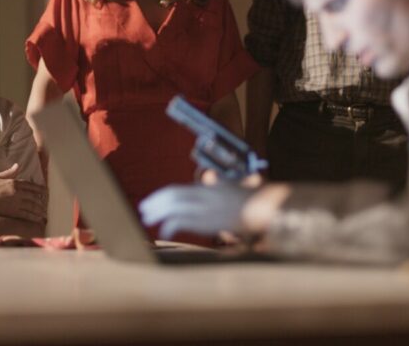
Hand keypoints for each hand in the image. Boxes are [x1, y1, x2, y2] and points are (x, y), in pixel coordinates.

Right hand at [0, 163, 47, 222]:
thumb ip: (9, 172)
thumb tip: (18, 165)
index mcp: (14, 182)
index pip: (31, 185)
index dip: (40, 188)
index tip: (45, 191)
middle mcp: (17, 192)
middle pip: (34, 196)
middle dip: (42, 200)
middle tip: (47, 203)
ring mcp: (15, 203)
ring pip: (32, 206)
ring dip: (40, 209)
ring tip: (44, 213)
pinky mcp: (12, 213)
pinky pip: (26, 215)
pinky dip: (34, 217)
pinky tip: (38, 219)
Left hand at [139, 182, 253, 239]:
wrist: (264, 207)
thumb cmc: (249, 197)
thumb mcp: (231, 185)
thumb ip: (218, 182)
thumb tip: (210, 176)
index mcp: (205, 189)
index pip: (175, 190)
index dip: (160, 196)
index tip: (150, 201)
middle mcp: (203, 196)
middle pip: (172, 198)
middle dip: (155, 204)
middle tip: (144, 210)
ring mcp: (206, 209)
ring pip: (175, 208)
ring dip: (159, 214)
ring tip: (148, 219)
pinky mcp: (210, 223)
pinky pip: (185, 222)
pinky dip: (171, 226)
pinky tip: (164, 231)